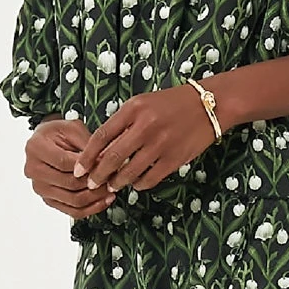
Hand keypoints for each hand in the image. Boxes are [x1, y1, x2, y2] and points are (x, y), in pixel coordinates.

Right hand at [24, 118, 116, 218]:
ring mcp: (40, 187)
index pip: (64, 163)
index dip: (87, 166)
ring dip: (95, 197)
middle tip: (112, 178)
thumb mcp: (73, 128)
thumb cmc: (59, 133)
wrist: (47, 141)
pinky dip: (90, 208)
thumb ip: (87, 144)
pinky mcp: (48, 200)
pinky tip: (104, 201)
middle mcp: (33, 170)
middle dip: (94, 182)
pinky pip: (72, 211)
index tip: (105, 164)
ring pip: (72, 200)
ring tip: (110, 189)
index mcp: (35, 148)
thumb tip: (104, 162)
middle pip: (69, 183)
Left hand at [71, 83, 217, 194]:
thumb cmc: (172, 103)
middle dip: (98, 175)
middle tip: (91, 184)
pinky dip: (139, 184)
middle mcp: (145, 126)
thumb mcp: (142, 103)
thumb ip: (122, 122)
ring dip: (117, 182)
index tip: (79, 169)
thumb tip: (100, 149)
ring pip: (129, 172)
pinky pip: (149, 179)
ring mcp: (160, 144)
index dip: (87, 156)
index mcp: (133, 109)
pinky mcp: (174, 159)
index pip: (101, 136)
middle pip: (112, 157)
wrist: (209, 104)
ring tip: (112, 185)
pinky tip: (136, 183)